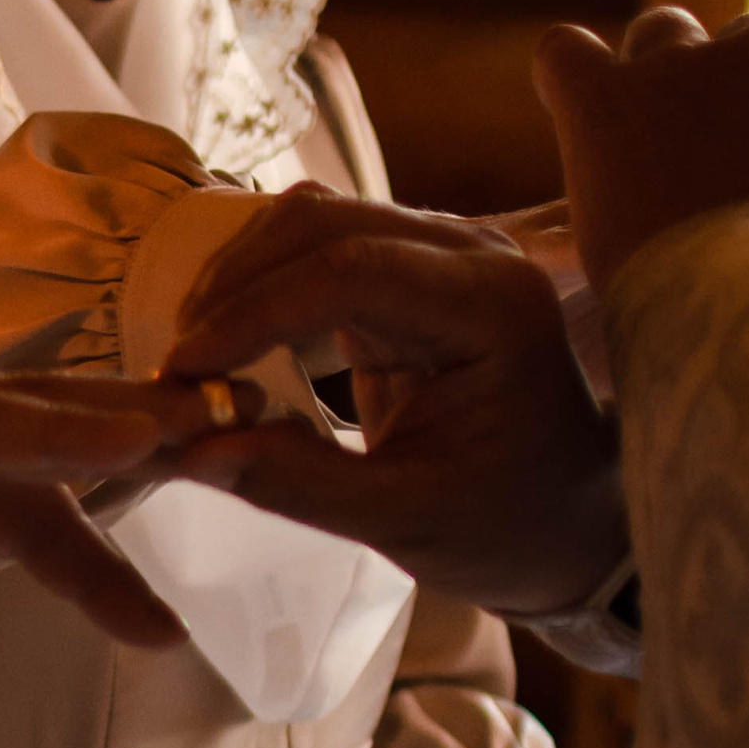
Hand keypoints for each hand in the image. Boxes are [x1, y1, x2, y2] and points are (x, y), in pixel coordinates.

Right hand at [0, 366, 221, 687]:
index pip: (16, 492)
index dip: (95, 545)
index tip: (165, 609)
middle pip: (47, 437)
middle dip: (152, 449)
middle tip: (258, 458)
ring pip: (32, 413)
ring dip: (137, 419)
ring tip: (236, 424)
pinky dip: (68, 427)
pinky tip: (141, 430)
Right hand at [163, 193, 627, 617]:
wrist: (571, 519)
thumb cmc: (509, 526)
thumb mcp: (404, 521)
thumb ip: (297, 483)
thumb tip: (188, 452)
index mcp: (492, 308)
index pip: (352, 271)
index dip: (254, 313)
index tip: (185, 370)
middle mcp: (473, 256)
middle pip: (325, 222)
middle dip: (235, 286)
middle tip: (177, 367)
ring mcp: (442, 253)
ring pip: (313, 221)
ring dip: (239, 279)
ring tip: (193, 356)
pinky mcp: (409, 270)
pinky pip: (317, 249)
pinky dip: (260, 287)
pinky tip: (225, 343)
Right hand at [536, 5, 748, 293]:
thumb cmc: (678, 294)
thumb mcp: (604, 250)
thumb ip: (594, 206)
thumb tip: (560, 228)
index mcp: (599, 104)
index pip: (563, 51)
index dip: (583, 75)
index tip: (603, 105)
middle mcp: (672, 59)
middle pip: (662, 30)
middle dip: (678, 70)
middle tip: (705, 133)